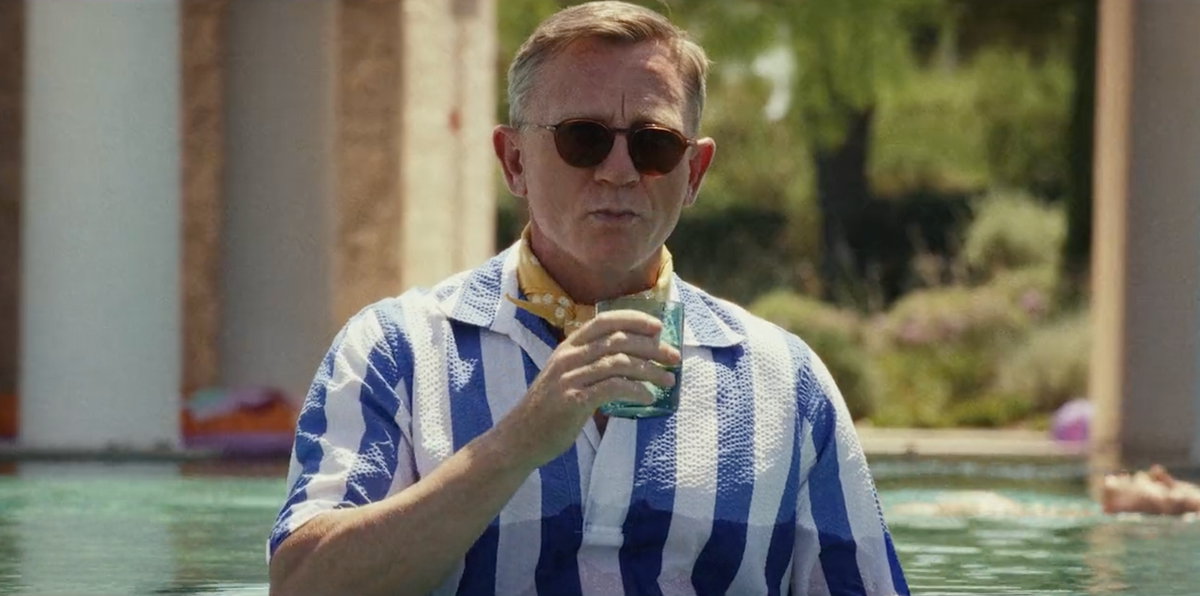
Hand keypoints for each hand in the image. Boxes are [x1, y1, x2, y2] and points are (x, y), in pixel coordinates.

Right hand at [498, 310, 680, 467]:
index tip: (658, 327)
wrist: (520, 437)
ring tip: (668, 381)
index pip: (604, 321)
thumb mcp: (566, 376)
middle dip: (652, 347)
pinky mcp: (573, 400)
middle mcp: (568, 356)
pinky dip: (635, 390)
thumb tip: (632, 361)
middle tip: (674, 358)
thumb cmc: (549, 409)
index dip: (634, 319)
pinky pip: (612, 388)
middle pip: (618, 340)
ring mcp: (569, 377)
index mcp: (568, 346)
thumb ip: (590, 364)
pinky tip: (647, 397)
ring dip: (649, 370)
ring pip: (618, 362)